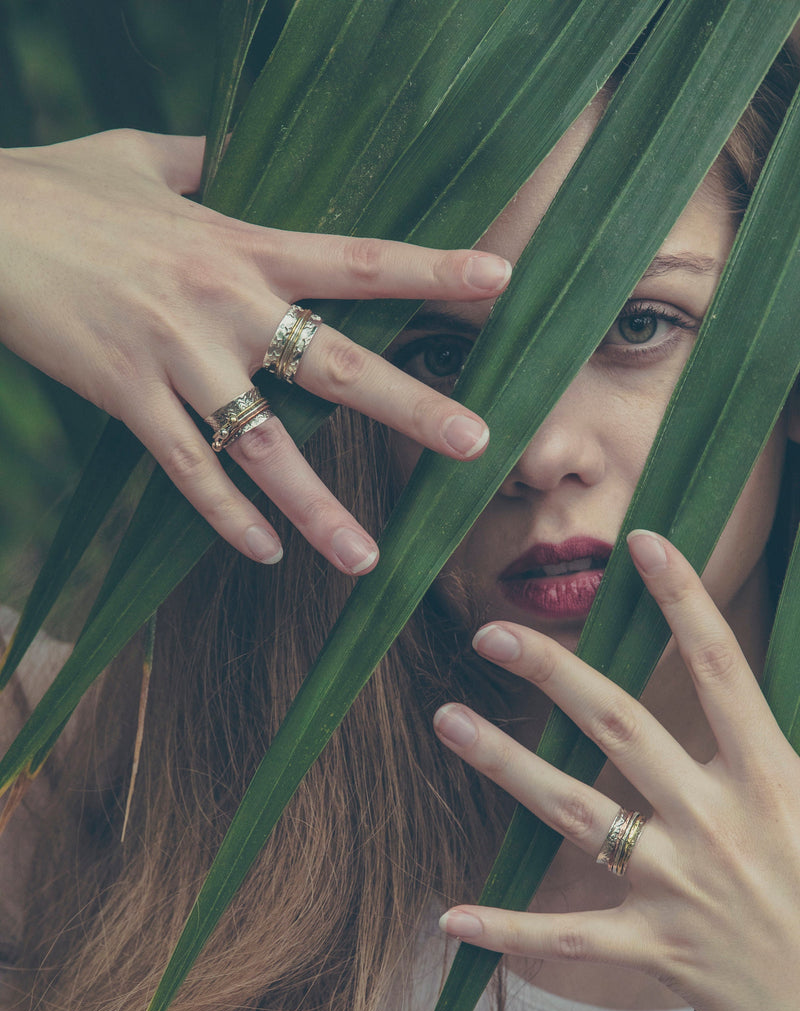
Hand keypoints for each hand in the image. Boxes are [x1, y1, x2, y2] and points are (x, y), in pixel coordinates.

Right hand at [0, 130, 509, 570]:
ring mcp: (177, 356)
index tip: (502, 281)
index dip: (435, 269)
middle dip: (413, 407)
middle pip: (339, 365)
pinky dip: (226, 516)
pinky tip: (264, 554)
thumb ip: (200, 162)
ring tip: (367, 559)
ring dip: (319, 507)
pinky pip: (188, 471)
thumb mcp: (144, 157)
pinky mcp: (126, 396)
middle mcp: (226, 305)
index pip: (360, 260)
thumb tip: (223, 153)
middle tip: (479, 445)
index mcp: (243, 244)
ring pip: (266, 446)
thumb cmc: (60, 187)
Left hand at [433, 530, 799, 1010]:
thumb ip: (783, 744)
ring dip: (505, 762)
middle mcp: (717, 820)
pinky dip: (507, 931)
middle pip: (620, 724)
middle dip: (553, 671)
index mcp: (769, 775)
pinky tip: (448, 918)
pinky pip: (567, 939)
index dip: (683, 599)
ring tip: (447, 719)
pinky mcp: (657, 949)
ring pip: (575, 811)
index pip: (720, 667)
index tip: (643, 542)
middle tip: (490, 633)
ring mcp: (680, 886)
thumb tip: (749, 695)